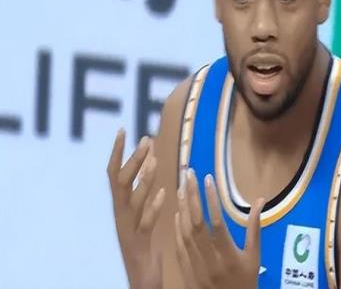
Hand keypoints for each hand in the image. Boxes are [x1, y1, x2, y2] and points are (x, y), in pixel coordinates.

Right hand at [107, 130, 165, 288]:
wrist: (139, 279)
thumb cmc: (142, 242)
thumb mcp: (140, 212)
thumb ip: (144, 188)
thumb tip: (150, 159)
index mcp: (121, 207)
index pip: (114, 174)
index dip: (117, 152)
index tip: (123, 130)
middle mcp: (120, 216)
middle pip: (120, 184)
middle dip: (133, 161)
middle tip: (146, 140)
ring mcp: (128, 230)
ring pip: (132, 202)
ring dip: (143, 180)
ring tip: (155, 162)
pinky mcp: (140, 245)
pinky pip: (145, 225)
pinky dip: (153, 208)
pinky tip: (163, 194)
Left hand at [175, 168, 264, 288]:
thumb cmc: (245, 282)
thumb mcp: (254, 257)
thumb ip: (254, 228)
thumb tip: (259, 200)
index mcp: (229, 255)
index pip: (217, 223)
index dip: (211, 200)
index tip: (208, 179)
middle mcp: (210, 260)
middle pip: (198, 224)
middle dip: (192, 196)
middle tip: (189, 175)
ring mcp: (195, 266)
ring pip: (185, 233)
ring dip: (182, 208)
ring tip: (181, 187)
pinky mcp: (186, 271)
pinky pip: (179, 247)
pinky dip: (177, 229)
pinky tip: (176, 212)